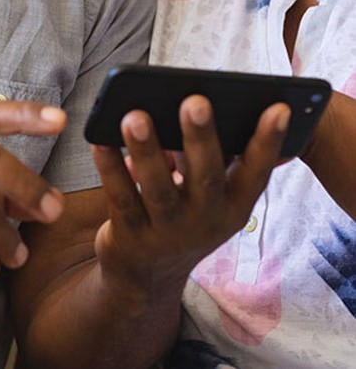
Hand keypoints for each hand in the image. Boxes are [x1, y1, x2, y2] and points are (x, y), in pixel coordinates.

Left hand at [92, 95, 289, 309]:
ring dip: (147, 150)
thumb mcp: (213, 198)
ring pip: (158, 189)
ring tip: (134, 116)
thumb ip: (219, 158)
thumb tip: (215, 103)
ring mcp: (168, 233)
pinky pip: (120, 198)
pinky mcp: (131, 238)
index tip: (278, 108)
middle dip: (201, 137)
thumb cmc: (185, 216)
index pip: (257, 172)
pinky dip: (110, 169)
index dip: (269, 142)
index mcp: (233, 206)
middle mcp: (206, 221)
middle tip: (195, 101)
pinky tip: (101, 142)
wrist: (146, 278)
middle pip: (206, 177)